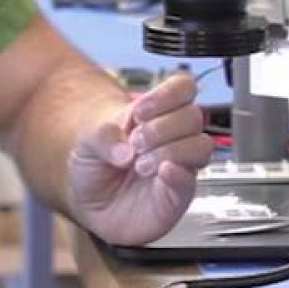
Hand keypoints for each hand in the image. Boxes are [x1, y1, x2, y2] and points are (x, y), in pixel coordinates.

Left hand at [66, 71, 213, 245]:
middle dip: (161, 127)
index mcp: (154, 113)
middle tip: (135, 141)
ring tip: (140, 164)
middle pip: (193, 116)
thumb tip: (125, 150)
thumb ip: (103, 137)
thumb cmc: (95, 162)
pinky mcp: (178, 195)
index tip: (139, 112)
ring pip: (201, 146)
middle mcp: (172, 137)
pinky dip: (179, 175)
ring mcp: (178, 165)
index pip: (182, 88)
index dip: (167, 95)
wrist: (89, 199)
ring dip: (171, 150)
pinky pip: (191, 182)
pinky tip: (159, 173)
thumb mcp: (87, 140)